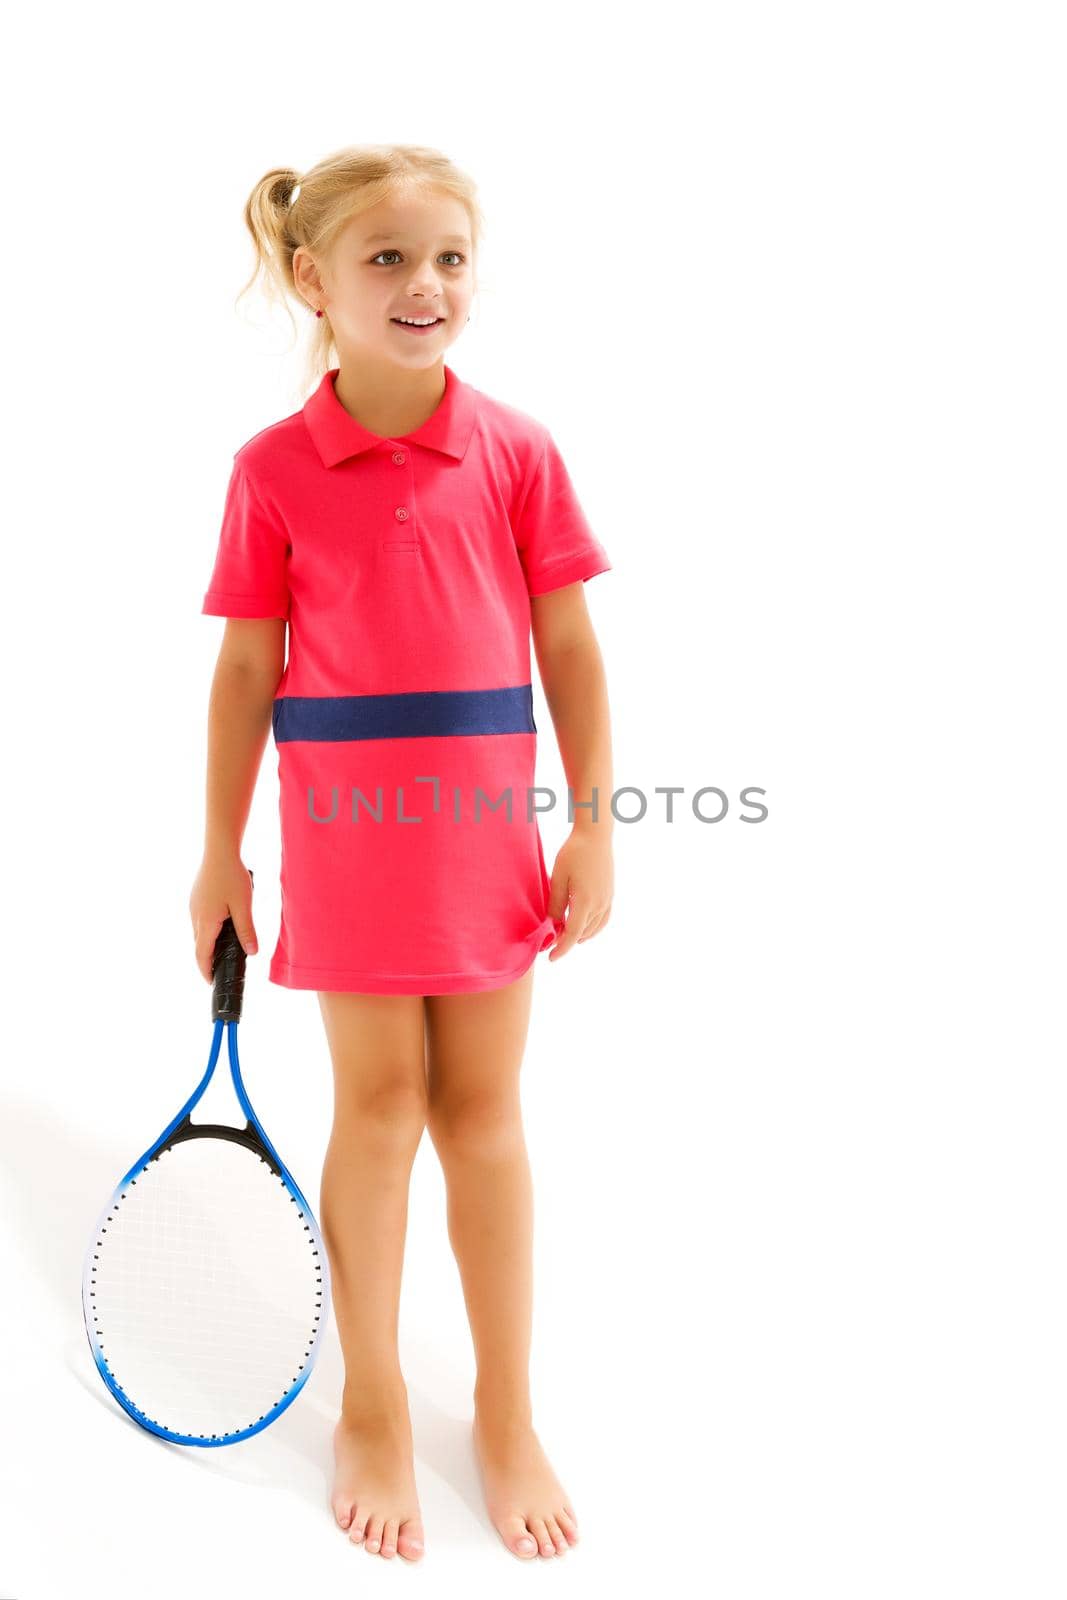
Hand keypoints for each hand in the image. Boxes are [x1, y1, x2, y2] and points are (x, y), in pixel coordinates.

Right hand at [189, 854, 257, 982]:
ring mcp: (193, 907)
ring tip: (223, 951)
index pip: (202, 955)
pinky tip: (222, 926)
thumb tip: (251, 952)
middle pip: (198, 946)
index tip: (211, 983)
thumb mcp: (244, 906)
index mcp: (206, 922)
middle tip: (220, 970)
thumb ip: (246, 930)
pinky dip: (208, 930)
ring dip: (208, 944)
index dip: (206, 971)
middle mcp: (195, 916)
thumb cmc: (232, 876)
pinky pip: (200, 921)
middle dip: (207, 960)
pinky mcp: (196, 898)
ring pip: (199, 933)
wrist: (219, 850)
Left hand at [546, 827, 613, 962]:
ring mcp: (608, 900)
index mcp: (585, 901)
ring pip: (593, 928)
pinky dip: (592, 928)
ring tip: (563, 937)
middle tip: (550, 943)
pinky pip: (603, 919)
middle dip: (566, 941)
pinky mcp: (610, 894)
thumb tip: (552, 925)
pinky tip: (583, 928)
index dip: (561, 948)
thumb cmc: (573, 853)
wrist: (595, 835)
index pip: (572, 934)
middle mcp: (600, 904)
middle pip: (582, 933)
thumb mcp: (558, 878)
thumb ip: (555, 904)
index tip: (550, 958)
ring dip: (579, 935)